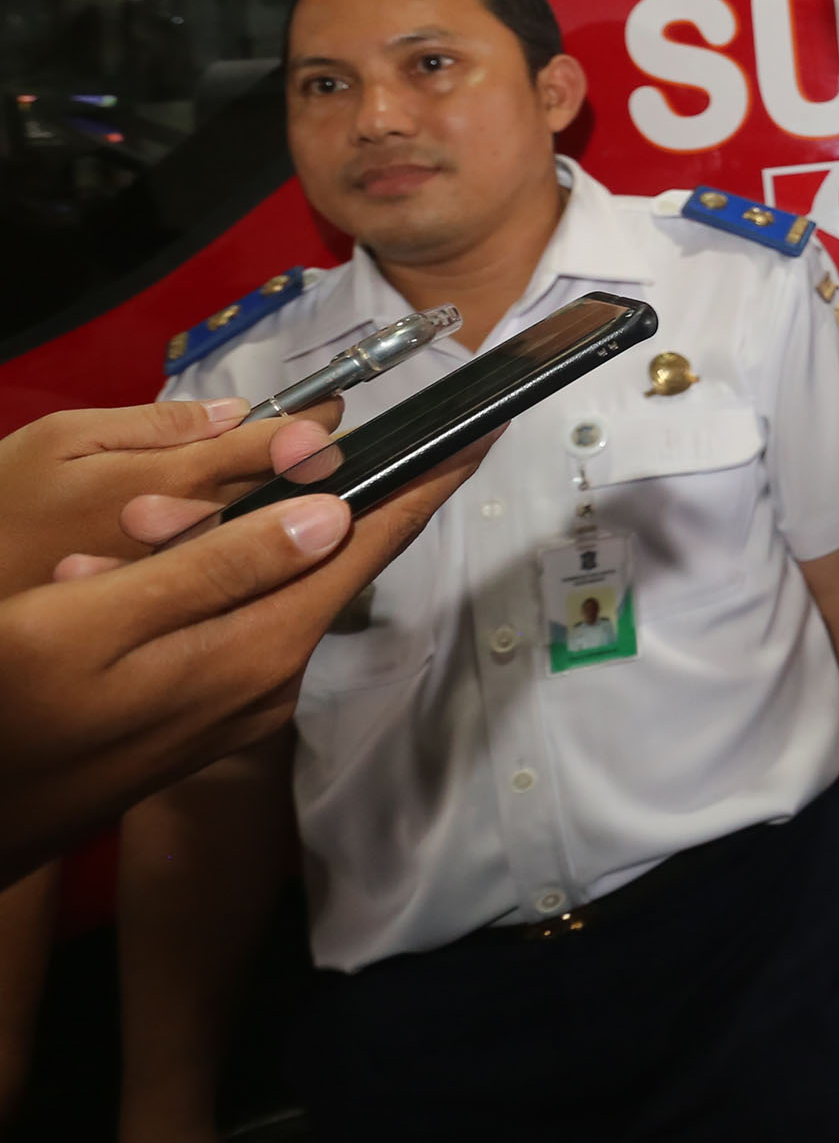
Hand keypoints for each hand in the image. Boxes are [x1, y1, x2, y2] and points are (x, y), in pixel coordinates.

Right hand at [0, 435, 489, 886]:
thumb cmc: (14, 717)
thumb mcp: (101, 623)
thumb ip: (220, 567)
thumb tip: (333, 516)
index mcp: (260, 651)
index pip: (368, 547)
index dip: (426, 482)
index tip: (481, 432)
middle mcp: (269, 679)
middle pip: (309, 557)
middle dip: (258, 506)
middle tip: (151, 512)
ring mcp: (234, 700)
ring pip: (253, 584)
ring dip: (195, 545)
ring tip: (112, 547)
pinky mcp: (197, 708)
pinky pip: (213, 619)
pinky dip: (170, 584)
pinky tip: (97, 585)